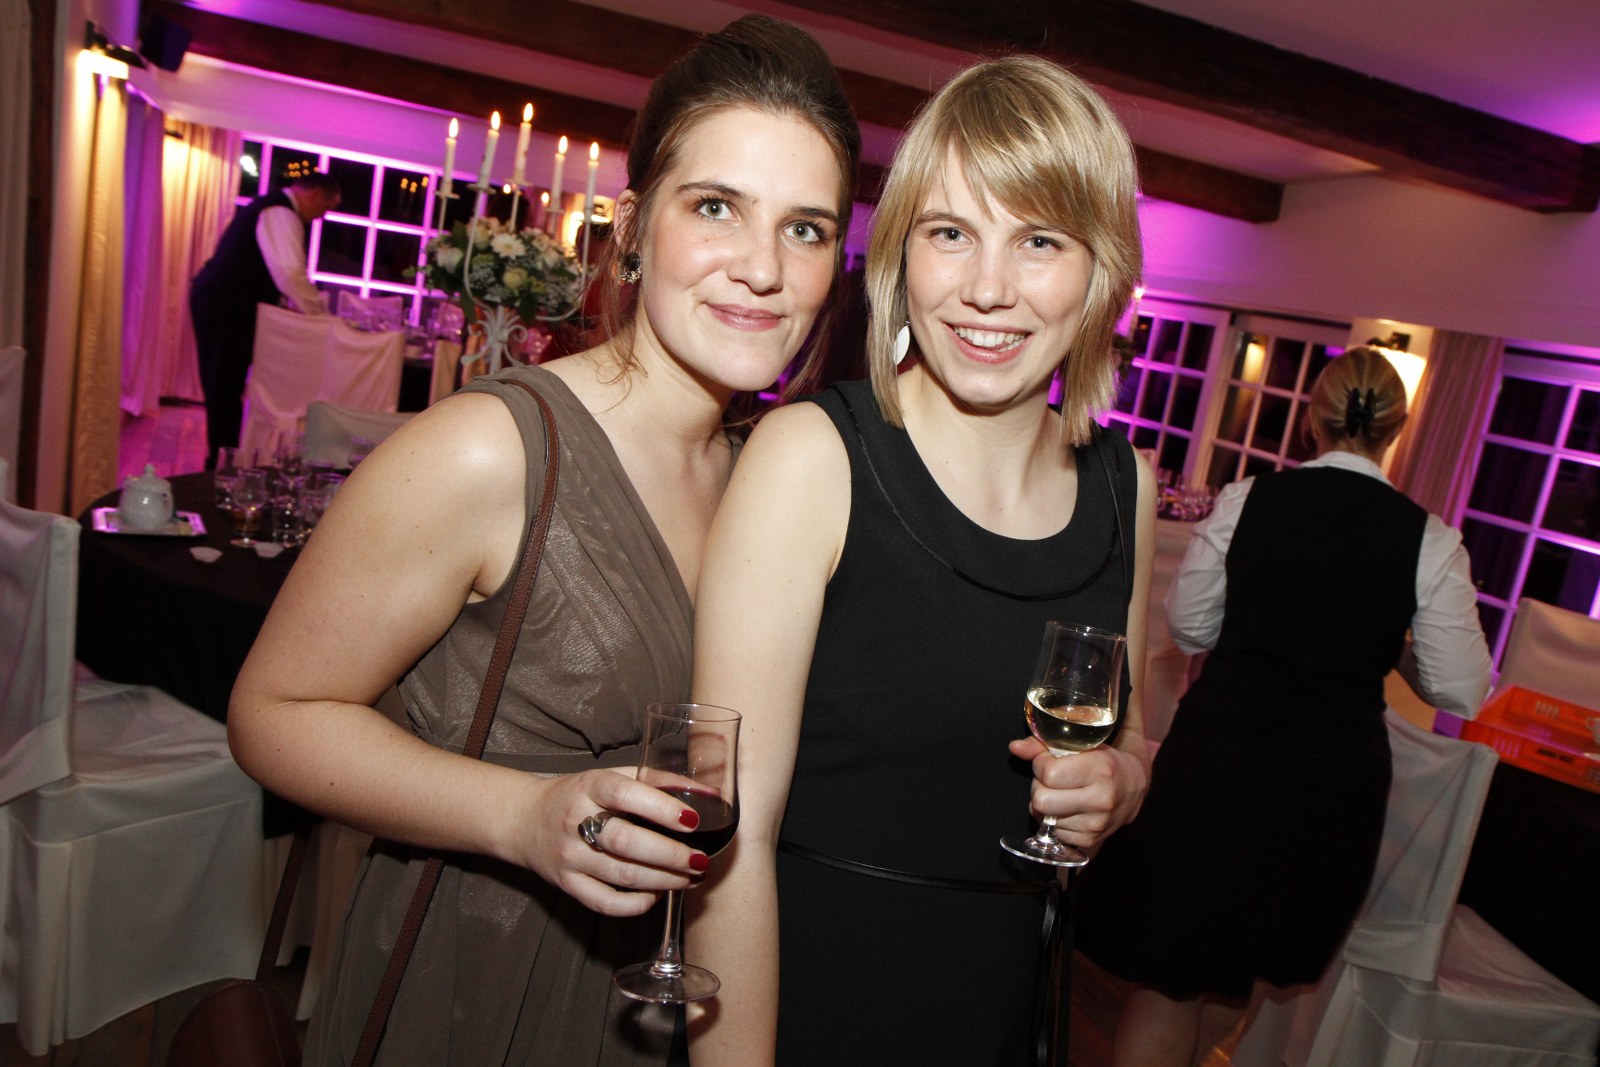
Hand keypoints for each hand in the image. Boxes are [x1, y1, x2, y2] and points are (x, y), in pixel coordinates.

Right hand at [502, 768, 709, 916]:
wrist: (524, 819)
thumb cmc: (579, 795)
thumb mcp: (611, 777)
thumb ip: (656, 782)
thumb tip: (709, 793)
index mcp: (589, 787)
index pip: (625, 794)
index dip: (661, 808)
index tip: (692, 821)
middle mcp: (576, 821)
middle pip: (626, 842)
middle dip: (670, 855)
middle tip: (700, 861)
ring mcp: (570, 856)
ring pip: (622, 875)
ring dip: (664, 880)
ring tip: (691, 878)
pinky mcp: (567, 884)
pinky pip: (604, 903)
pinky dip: (636, 905)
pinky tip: (657, 895)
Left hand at [1008, 738, 1148, 852]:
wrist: (1133, 787)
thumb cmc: (1103, 760)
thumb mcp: (1081, 744)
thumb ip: (1044, 743)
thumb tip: (1015, 747)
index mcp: (1101, 769)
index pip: (1049, 773)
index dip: (1041, 764)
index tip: (1050, 760)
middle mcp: (1102, 799)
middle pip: (1041, 799)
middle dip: (1040, 785)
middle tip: (1052, 779)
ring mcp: (1096, 823)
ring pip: (1043, 816)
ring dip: (1045, 804)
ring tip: (1061, 792)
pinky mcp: (1090, 839)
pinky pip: (1052, 831)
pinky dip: (1054, 819)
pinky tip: (1067, 807)